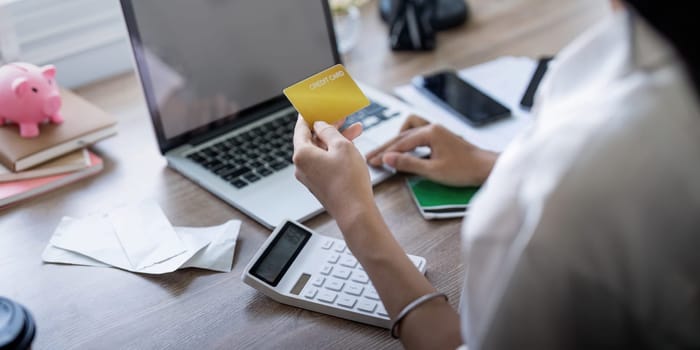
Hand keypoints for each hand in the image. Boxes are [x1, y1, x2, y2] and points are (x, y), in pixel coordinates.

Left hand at [293, 116, 377, 227]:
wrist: (355, 212)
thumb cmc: (348, 181)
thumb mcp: (342, 146)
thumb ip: (329, 131)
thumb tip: (321, 126)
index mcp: (302, 154)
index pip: (301, 127)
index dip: (309, 115)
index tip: (314, 106)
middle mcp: (301, 166)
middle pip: (312, 139)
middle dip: (329, 127)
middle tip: (342, 116)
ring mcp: (310, 177)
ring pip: (322, 151)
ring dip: (337, 139)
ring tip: (356, 130)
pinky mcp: (320, 185)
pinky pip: (325, 162)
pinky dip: (337, 153)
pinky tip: (352, 147)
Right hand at [366, 115, 497, 185]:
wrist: (486, 168)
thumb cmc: (464, 169)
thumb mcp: (433, 170)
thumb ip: (408, 163)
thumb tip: (388, 158)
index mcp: (430, 132)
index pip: (400, 143)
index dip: (385, 153)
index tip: (372, 161)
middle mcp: (432, 128)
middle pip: (402, 135)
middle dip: (386, 147)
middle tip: (372, 157)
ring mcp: (437, 131)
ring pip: (409, 130)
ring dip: (397, 139)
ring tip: (387, 152)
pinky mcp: (441, 137)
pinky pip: (418, 134)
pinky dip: (408, 141)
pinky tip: (405, 150)